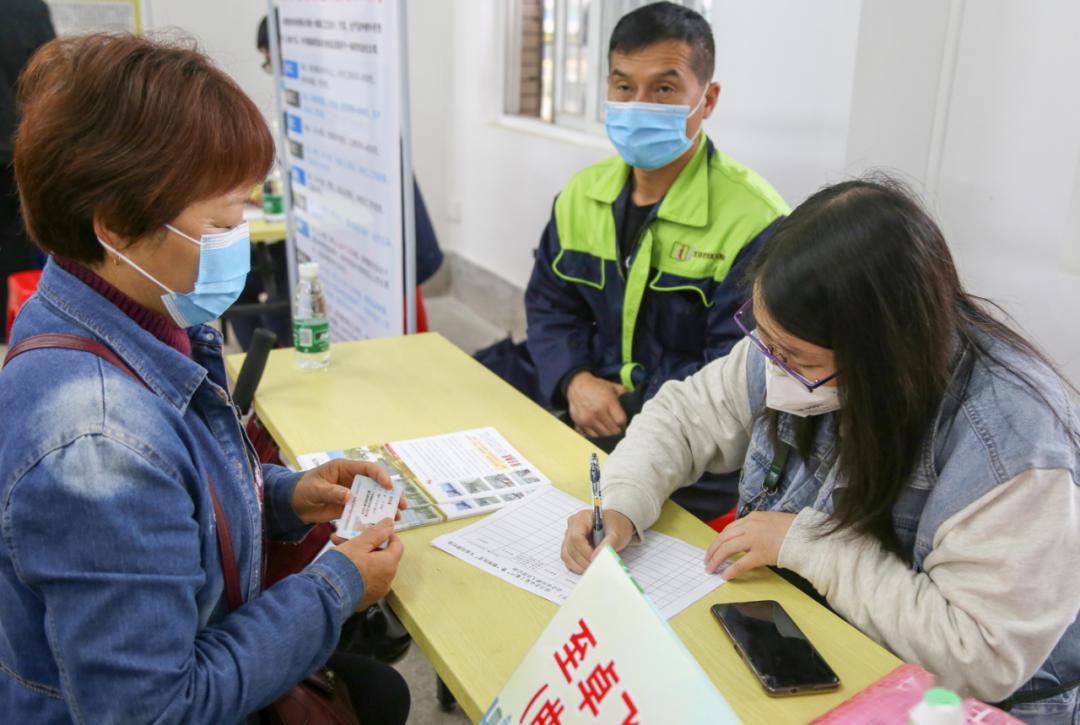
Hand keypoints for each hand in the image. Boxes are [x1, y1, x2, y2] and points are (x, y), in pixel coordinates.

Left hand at [291, 459, 406, 524]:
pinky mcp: (348, 508)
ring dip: (385, 507)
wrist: (292, 504)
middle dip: (391, 494)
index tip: (389, 487)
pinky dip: (372, 518)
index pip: (368, 469)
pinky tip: (380, 525)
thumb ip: (332, 492)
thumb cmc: (302, 489)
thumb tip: (350, 496)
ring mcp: (351, 494)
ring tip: (397, 517)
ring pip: (373, 499)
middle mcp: (352, 480)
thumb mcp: (316, 489)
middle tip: (402, 505)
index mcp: (345, 468)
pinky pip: (363, 512)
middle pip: (377, 484)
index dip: (381, 476)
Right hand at [332, 519, 404, 609]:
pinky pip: (365, 581)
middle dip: (367, 545)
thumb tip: (389, 524)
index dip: (387, 535)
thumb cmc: (343, 569)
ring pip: (372, 568)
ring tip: (340, 550)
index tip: (376, 530)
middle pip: (382, 556)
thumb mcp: (358, 544)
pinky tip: (342, 567)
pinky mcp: (365, 599)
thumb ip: (376, 533)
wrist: (327, 596)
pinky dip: (357, 572)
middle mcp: (387, 580)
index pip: (397, 545)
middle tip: (351, 538)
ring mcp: (376, 591)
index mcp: (389, 564)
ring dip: (360, 557)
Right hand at [561, 508, 634, 573]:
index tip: (595, 559)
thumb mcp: (617, 534)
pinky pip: (568, 558)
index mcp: (582, 518)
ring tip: (593, 566)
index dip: (584, 551)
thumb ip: (608, 544)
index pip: (576, 537)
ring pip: (567, 555)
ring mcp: (569, 536)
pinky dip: (576, 566)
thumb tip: (595, 557)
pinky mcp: (569, 546)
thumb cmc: (616, 526)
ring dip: (579, 565)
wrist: (616, 526)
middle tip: (597, 566)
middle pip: (571, 547)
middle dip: (583, 560)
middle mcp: (572, 526)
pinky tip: (588, 565)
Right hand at [567, 371, 626, 438]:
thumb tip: (635, 404)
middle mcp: (597, 412)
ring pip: (604, 436)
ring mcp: (588, 419)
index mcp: (607, 401)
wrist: (576, 385)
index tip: (626, 426)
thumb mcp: (613, 387)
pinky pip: (593, 437)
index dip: (626, 425)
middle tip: (621, 432)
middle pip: (613, 431)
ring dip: (610, 436)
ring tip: (612, 433)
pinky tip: (602, 433)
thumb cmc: (597, 387)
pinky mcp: (580, 424)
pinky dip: (599, 437)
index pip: (621, 421)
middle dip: (619, 433)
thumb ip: (625, 395)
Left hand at [704, 511, 795, 578]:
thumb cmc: (792, 529)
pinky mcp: (761, 554)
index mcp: (752, 518)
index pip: (729, 529)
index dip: (718, 540)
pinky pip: (740, 564)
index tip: (713, 548)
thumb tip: (744, 539)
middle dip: (712, 550)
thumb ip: (756, 527)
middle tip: (707, 560)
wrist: (806, 535)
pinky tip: (725, 575)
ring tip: (711, 568)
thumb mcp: (771, 521)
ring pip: (727, 549)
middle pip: (723, 538)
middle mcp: (750, 526)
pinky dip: (730, 570)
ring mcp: (754, 540)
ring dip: (716, 559)